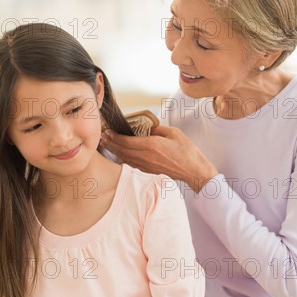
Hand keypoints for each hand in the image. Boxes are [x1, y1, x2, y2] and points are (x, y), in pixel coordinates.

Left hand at [101, 124, 217, 192]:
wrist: (193, 171)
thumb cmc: (187, 151)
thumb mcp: (173, 133)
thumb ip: (157, 129)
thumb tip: (147, 126)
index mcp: (151, 146)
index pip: (126, 141)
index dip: (114, 136)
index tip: (108, 131)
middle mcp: (146, 157)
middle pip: (122, 150)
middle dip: (110, 143)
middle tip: (102, 136)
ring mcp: (146, 165)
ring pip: (125, 158)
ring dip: (114, 151)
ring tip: (107, 144)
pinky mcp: (149, 170)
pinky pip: (131, 163)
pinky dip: (123, 157)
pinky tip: (120, 153)